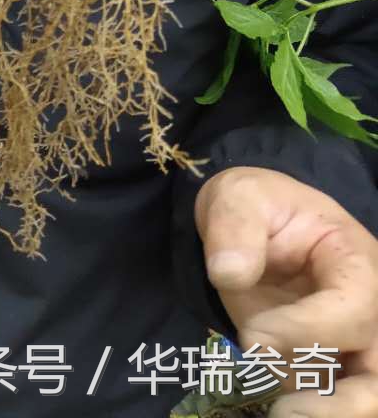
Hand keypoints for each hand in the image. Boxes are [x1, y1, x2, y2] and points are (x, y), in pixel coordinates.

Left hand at [195, 167, 377, 413]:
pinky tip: (279, 408)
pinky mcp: (330, 366)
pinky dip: (312, 408)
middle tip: (285, 411)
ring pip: (366, 396)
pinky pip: (333, 399)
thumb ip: (234, 229)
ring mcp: (354, 343)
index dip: (307, 330)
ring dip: (329, 411)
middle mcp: (369, 309)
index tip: (251, 336)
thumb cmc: (253, 206)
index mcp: (357, 262)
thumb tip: (229, 273)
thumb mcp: (239, 197)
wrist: (248, 225)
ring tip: (283, 415)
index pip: (353, 310)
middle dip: (341, 401)